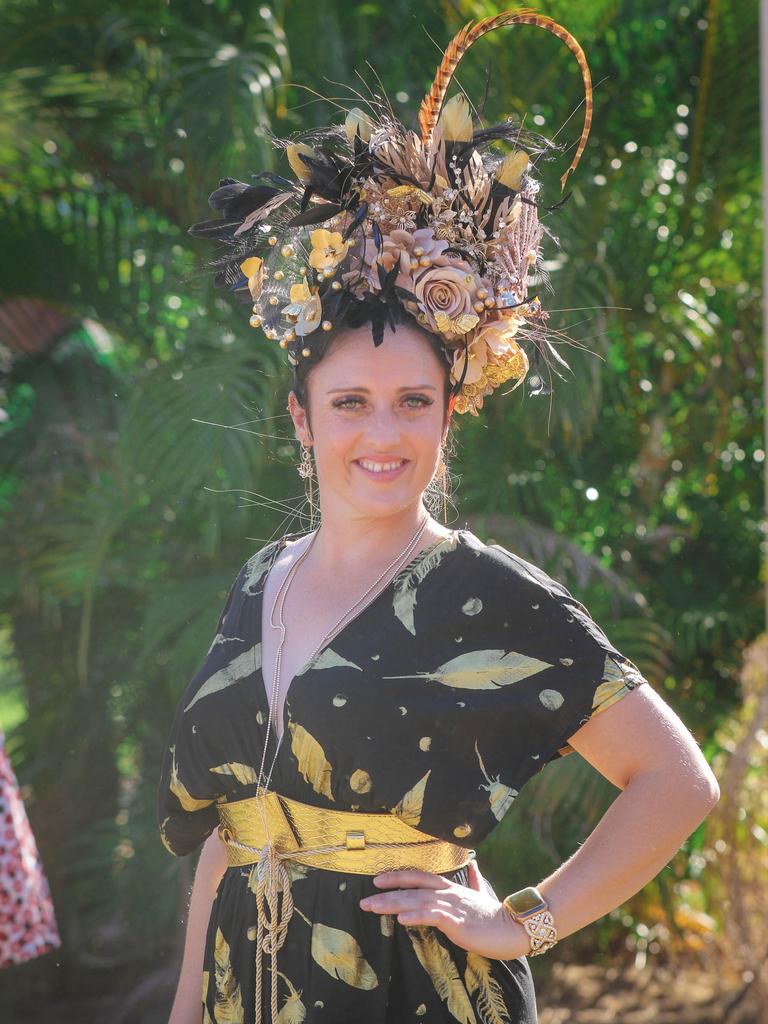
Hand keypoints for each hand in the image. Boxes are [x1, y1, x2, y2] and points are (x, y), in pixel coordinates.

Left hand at [359, 861, 530, 959]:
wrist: (513, 928)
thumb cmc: (494, 916)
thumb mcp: (481, 894)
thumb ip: (475, 881)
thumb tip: (474, 865)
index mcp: (450, 888)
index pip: (419, 877)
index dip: (398, 877)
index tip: (377, 880)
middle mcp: (447, 894)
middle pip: (411, 890)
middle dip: (385, 894)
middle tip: (363, 900)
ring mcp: (451, 906)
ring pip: (416, 902)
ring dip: (392, 904)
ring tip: (372, 907)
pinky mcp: (456, 922)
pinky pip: (432, 917)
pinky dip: (415, 916)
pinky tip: (400, 919)